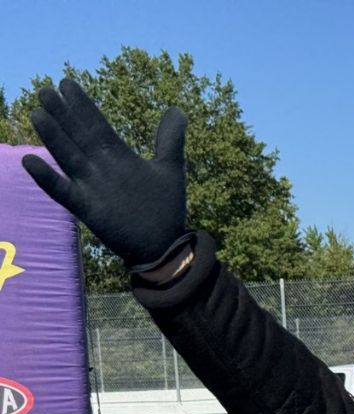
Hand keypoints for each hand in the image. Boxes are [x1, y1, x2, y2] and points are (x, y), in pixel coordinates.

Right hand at [22, 78, 187, 267]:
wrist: (164, 245)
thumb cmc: (164, 206)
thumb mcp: (170, 168)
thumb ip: (170, 139)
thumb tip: (177, 109)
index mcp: (118, 156)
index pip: (97, 125)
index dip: (83, 105)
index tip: (67, 82)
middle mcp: (101, 168)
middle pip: (79, 136)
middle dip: (64, 114)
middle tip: (45, 91)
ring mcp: (93, 187)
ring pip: (69, 157)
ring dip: (53, 138)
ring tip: (38, 114)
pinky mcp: (88, 209)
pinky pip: (63, 192)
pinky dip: (48, 178)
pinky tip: (30, 162)